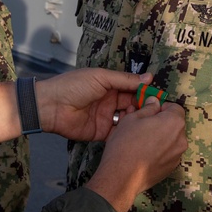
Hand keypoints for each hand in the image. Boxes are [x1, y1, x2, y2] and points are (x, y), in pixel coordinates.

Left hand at [34, 68, 153, 141]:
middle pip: (132, 105)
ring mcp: (106, 118)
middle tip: (156, 111)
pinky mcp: (101, 133)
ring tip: (146, 120)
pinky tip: (137, 133)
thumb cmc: (74, 86)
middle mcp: (110, 101)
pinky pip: (118, 134)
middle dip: (144, 107)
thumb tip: (149, 77)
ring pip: (128, 120)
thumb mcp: (101, 78)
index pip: (132, 89)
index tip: (159, 97)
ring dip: (137, 120)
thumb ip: (125, 79)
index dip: (145, 92)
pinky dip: (127, 133)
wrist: (51, 106)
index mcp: (109, 86)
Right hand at [86, 96, 187, 211]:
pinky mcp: (172, 168)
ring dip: (162, 137)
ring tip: (143, 142)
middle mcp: (181, 139)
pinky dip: (160, 151)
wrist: (122, 175)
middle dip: (162, 122)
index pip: (175, 107)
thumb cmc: (126, 142)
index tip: (150, 111)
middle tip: (144, 126)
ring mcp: (178, 155)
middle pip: (175, 124)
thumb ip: (148, 108)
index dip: (163, 107)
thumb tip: (154, 102)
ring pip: (172, 139)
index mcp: (174, 122)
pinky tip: (145, 155)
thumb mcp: (132, 118)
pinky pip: (168, 153)